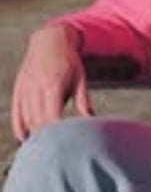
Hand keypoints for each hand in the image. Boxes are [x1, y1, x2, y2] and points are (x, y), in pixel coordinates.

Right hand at [11, 24, 93, 141]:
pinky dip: (20, 128)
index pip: (51, 117)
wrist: (49, 40)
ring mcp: (25, 89)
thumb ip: (83, 101)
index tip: (66, 145)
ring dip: (34, 135)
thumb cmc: (69, 61)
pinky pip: (17, 114)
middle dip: (47, 138)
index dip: (57, 133)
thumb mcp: (80, 78)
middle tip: (58, 151)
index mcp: (52, 85)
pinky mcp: (18, 90)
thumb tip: (92, 121)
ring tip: (45, 148)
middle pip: (38, 122)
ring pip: (27, 120)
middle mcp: (35, 88)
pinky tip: (26, 138)